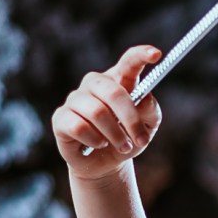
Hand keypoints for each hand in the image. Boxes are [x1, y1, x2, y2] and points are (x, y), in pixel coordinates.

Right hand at [52, 46, 163, 179]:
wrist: (106, 163)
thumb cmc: (127, 137)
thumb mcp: (147, 126)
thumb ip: (150, 110)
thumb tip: (143, 98)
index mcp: (118, 80)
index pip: (129, 61)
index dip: (141, 55)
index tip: (156, 54)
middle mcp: (94, 84)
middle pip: (113, 92)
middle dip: (130, 119)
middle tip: (140, 139)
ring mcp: (75, 98)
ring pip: (97, 113)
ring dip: (115, 135)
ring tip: (122, 146)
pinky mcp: (61, 117)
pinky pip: (79, 127)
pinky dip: (95, 140)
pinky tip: (98, 144)